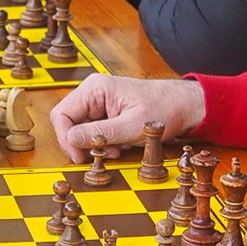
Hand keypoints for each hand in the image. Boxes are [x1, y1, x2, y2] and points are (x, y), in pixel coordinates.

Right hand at [50, 74, 205, 160]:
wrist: (185, 105)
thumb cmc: (164, 108)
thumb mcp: (132, 126)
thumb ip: (99, 134)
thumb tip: (71, 140)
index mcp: (96, 88)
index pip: (61, 114)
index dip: (65, 138)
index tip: (79, 157)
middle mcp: (94, 93)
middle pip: (70, 123)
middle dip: (83, 144)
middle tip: (101, 155)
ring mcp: (100, 102)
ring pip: (82, 130)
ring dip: (96, 145)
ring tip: (117, 150)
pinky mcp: (107, 112)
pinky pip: (95, 131)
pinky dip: (104, 143)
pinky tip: (121, 146)